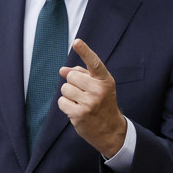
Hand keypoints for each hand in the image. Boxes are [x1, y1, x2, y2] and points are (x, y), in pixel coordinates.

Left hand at [58, 38, 126, 158]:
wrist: (110, 130)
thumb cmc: (102, 104)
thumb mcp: (98, 87)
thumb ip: (82, 75)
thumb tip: (62, 70)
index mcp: (105, 80)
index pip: (94, 63)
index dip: (84, 51)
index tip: (76, 42)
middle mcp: (99, 90)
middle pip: (71, 76)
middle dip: (73, 83)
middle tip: (83, 94)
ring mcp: (89, 103)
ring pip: (65, 88)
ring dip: (69, 95)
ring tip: (80, 103)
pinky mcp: (79, 114)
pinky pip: (61, 101)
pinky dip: (66, 106)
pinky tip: (76, 111)